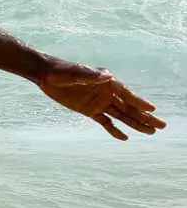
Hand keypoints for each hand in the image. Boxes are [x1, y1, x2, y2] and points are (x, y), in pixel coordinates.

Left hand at [38, 60, 164, 139]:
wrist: (46, 75)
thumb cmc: (61, 70)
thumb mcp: (74, 72)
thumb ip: (90, 75)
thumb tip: (108, 77)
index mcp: (106, 81)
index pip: (126, 93)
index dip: (139, 102)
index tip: (152, 109)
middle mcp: (107, 92)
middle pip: (129, 107)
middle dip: (145, 116)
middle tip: (161, 125)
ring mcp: (100, 102)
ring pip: (121, 115)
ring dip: (135, 123)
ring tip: (151, 132)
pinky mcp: (90, 110)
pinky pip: (105, 122)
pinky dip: (114, 129)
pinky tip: (124, 137)